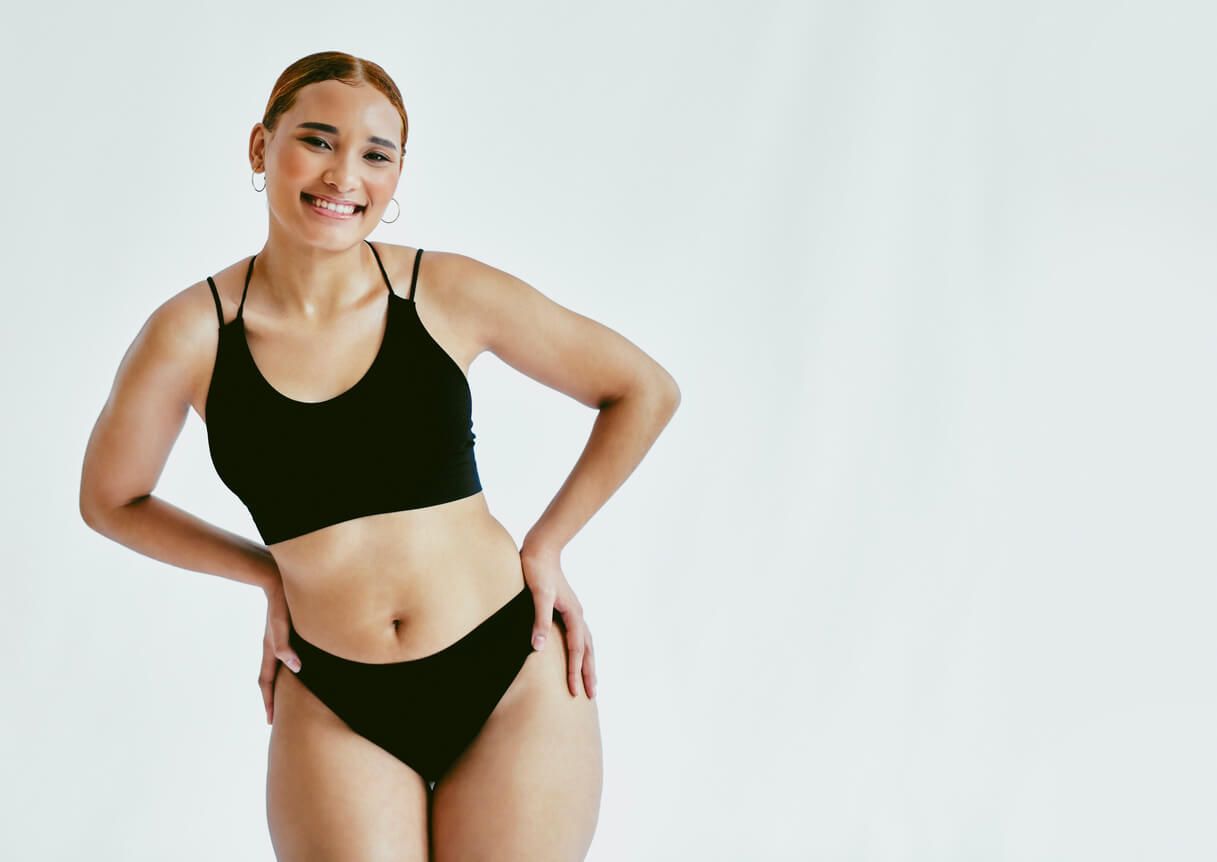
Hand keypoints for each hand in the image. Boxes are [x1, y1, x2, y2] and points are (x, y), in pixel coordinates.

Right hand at [261, 577, 301, 724]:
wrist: (277, 579)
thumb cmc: (282, 601)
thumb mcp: (282, 624)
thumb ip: (285, 645)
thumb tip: (295, 668)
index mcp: (270, 649)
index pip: (267, 681)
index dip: (270, 701)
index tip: (271, 721)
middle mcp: (271, 647)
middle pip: (268, 679)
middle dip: (272, 698)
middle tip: (275, 717)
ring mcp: (276, 640)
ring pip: (275, 669)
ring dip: (277, 685)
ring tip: (284, 698)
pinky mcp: (284, 631)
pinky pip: (282, 657)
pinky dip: (285, 669)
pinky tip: (294, 669)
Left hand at [520, 545, 596, 698]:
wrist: (541, 548)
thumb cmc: (537, 570)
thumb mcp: (537, 595)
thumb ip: (539, 621)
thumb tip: (539, 647)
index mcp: (573, 613)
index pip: (576, 650)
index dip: (575, 671)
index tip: (574, 692)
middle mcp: (577, 614)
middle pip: (587, 649)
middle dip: (589, 672)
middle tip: (591, 695)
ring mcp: (573, 611)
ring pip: (586, 643)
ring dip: (588, 662)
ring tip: (590, 679)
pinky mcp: (566, 608)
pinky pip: (579, 635)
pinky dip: (582, 649)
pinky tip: (577, 653)